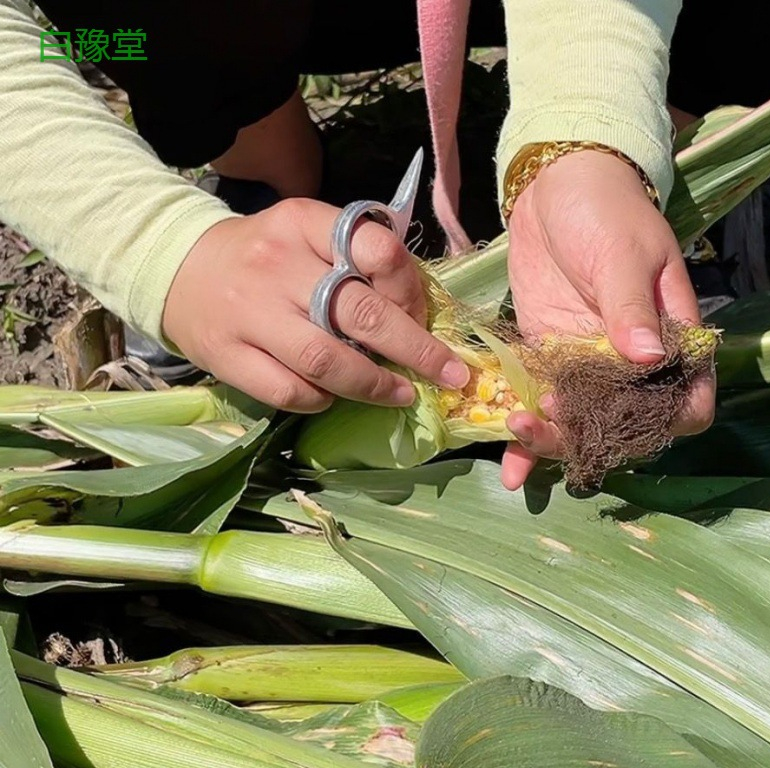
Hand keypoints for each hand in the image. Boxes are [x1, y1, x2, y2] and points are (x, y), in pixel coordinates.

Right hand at [163, 199, 469, 411]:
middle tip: (448, 373)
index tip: (424, 316)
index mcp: (303, 223)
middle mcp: (276, 264)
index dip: (411, 289)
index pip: (376, 248)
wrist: (178, 270)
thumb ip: (356, 258)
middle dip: (416, 350)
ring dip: (373, 384)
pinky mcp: (226, 356)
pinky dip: (322, 400)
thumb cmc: (262, 256)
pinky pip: (288, 390)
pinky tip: (334, 395)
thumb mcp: (307, 233)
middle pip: (360, 313)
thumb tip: (417, 314)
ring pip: (325, 360)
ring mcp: (249, 313)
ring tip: (400, 393)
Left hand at [500, 150, 715, 489]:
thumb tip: (647, 357)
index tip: (629, 426)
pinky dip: (523, 432)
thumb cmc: (605, 212)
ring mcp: (584, 364)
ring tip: (516, 433)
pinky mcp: (545, 359)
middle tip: (546, 424)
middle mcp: (629, 363)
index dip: (669, 421)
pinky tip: (505, 460)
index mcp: (668, 338)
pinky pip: (537, 402)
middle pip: (622, 423)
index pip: (686, 398)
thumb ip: (631, 306)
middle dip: (588, 436)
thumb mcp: (623, 254)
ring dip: (549, 442)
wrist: (554, 189)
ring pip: (576, 422)